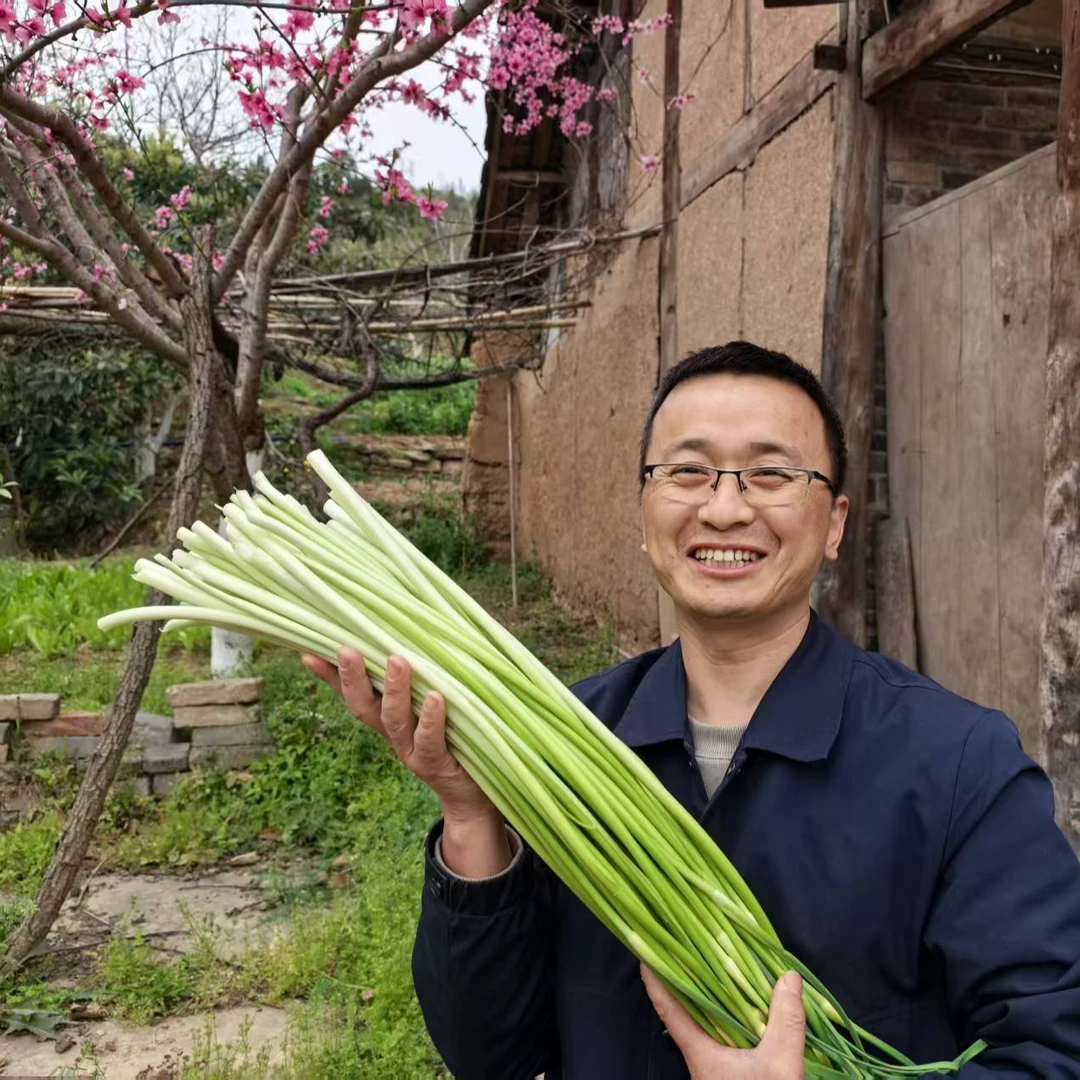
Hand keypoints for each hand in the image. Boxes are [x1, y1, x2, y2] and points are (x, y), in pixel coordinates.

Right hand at [302, 647, 496, 824]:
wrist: (472, 796)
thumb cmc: (456, 740)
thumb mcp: (435, 707)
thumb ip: (426, 680)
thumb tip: (423, 638)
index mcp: (388, 718)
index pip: (353, 694)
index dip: (330, 677)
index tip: (308, 653)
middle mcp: (393, 735)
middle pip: (363, 706)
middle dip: (352, 678)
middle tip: (346, 649)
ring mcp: (411, 750)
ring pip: (394, 720)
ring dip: (393, 690)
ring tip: (396, 661)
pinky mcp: (436, 763)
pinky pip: (429, 740)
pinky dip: (431, 718)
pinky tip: (434, 697)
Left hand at [641, 968, 805, 1079]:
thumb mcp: (780, 1066)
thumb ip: (785, 1022)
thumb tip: (788, 976)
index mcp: (699, 1052)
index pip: (668, 1010)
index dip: (654, 981)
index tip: (642, 953)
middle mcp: (699, 1059)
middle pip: (684, 1013)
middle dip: (684, 982)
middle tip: (687, 948)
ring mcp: (712, 1069)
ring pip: (704, 1027)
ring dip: (708, 1000)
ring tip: (715, 968)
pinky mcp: (727, 1075)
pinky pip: (721, 1039)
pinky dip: (727, 1019)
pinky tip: (743, 1009)